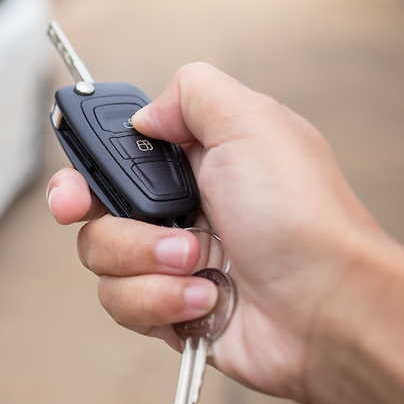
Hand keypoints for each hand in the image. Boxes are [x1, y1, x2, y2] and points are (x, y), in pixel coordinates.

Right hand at [47, 63, 387, 403]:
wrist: (328, 308)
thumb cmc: (303, 218)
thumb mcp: (252, 122)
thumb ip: (192, 92)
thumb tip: (147, 113)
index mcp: (193, 163)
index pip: (113, 157)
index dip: (83, 166)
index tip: (75, 181)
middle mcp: (178, 211)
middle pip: (91, 210)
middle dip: (95, 216)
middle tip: (93, 215)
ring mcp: (171, 264)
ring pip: (102, 260)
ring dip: (147, 261)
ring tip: (202, 261)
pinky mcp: (169, 311)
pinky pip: (124, 304)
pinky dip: (163, 300)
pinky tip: (208, 296)